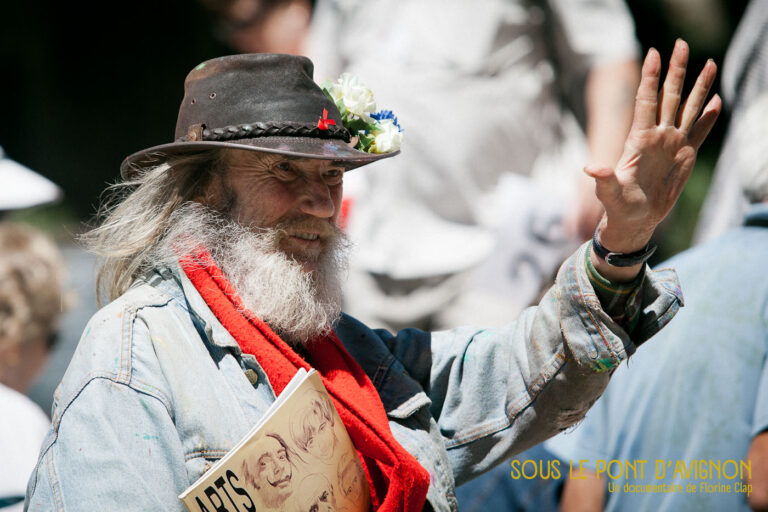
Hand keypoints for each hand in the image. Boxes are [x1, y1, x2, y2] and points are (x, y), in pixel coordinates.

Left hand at [588, 40, 720, 280]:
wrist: (634, 220)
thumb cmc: (618, 207)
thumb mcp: (610, 193)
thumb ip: (603, 179)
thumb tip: (591, 168)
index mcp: (640, 140)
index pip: (646, 101)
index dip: (650, 77)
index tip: (653, 53)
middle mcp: (657, 136)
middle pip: (670, 96)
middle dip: (676, 71)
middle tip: (681, 44)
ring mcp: (672, 144)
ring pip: (688, 109)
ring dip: (699, 87)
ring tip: (709, 64)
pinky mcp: (684, 156)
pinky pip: (700, 132)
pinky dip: (709, 118)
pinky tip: (717, 101)